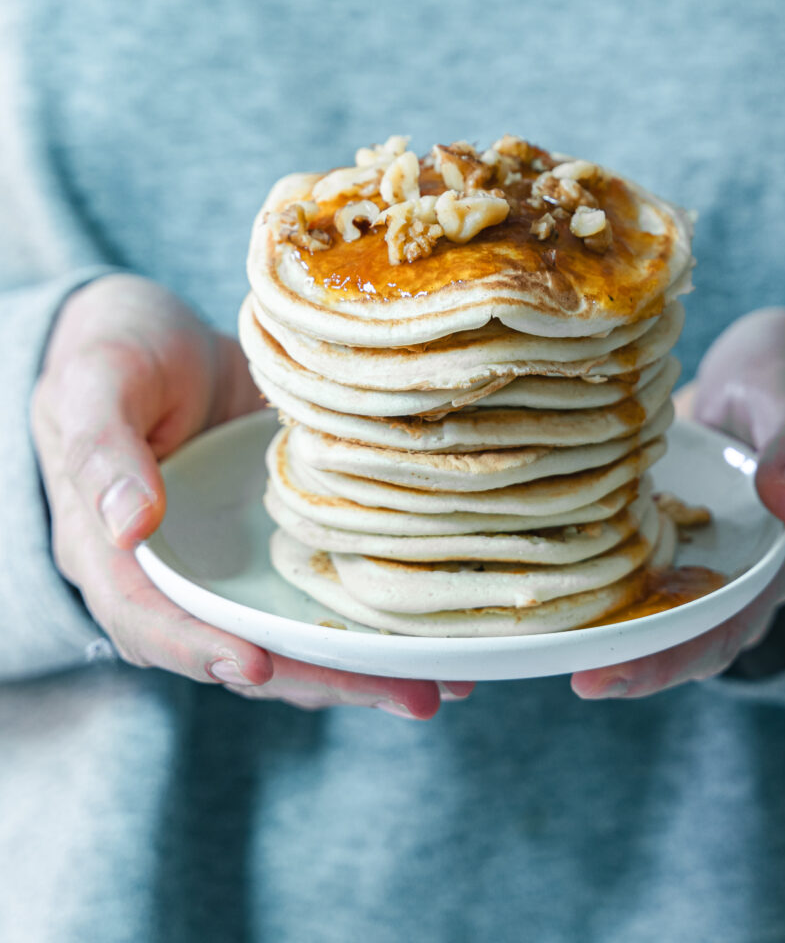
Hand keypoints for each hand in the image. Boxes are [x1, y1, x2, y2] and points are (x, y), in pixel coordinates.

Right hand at [31, 274, 468, 716]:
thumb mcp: (98, 381)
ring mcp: (237, 566)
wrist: (166, 334)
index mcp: (114, 553)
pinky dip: (376, 621)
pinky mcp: (283, 544)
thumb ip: (102, 449)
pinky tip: (435, 635)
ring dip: (363, 668)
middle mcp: (182, 577)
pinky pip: (324, 593)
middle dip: (320, 679)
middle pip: (242, 647)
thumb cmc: (117, 349)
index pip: (150, 620)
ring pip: (295, 633)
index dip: (197, 649)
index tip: (254, 664)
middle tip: (404, 697)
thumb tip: (128, 528)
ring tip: (440, 685)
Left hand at [572, 307, 784, 699]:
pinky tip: (525, 581)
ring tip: (535, 650)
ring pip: (637, 604)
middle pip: (672, 632)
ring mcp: (680, 549)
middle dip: (622, 660)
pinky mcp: (646, 524)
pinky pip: (613, 559)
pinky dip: (575, 575)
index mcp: (767, 557)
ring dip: (592, 629)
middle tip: (571, 677)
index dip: (669, 656)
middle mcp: (720, 567)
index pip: (720, 623)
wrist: (758, 365)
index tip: (614, 676)